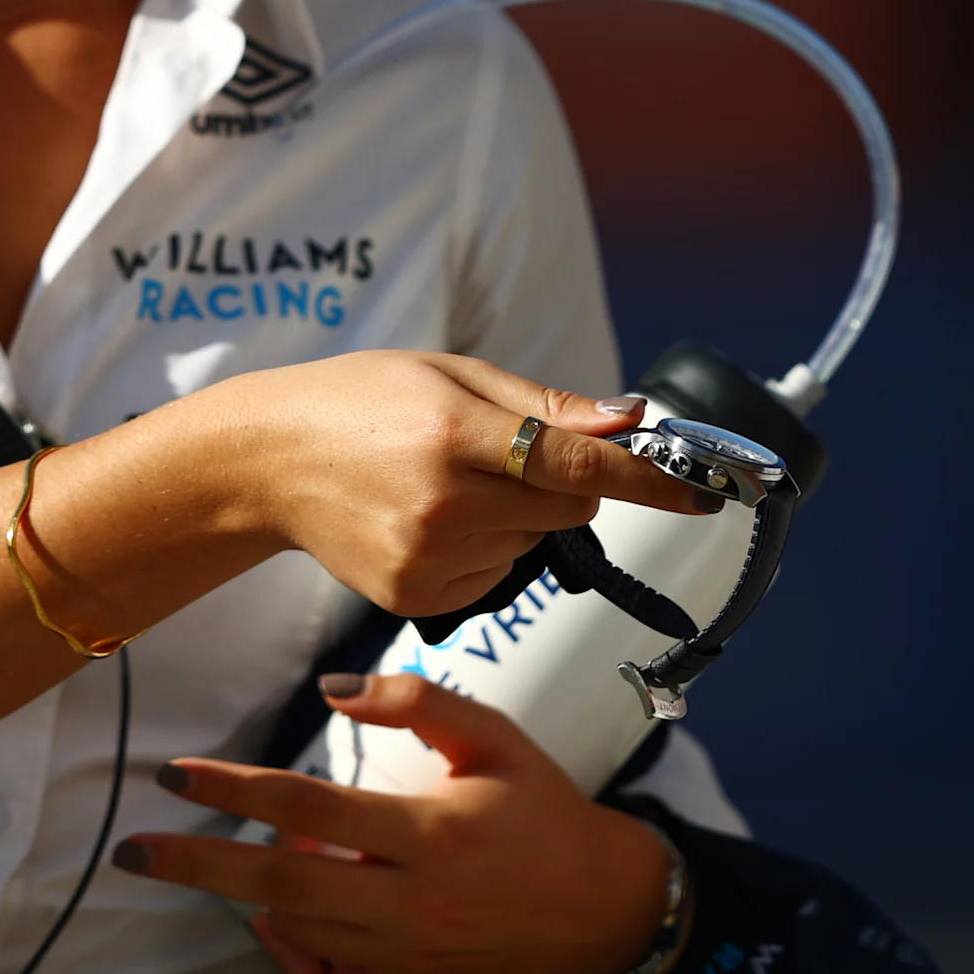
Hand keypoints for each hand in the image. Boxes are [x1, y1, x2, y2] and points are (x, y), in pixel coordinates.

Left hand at [117, 673, 673, 973]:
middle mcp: (409, 901)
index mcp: (430, 832)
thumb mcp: (496, 737)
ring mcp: (404, 954)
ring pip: (297, 936)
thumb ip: (417, 701)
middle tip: (137, 847)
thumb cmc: (546, 810)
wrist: (602, 904)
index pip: (307, 808)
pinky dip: (291, 964)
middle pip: (278, 884)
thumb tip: (331, 691)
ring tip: (252, 857)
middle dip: (196, 864)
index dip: (233, 787)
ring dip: (254, 896)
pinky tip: (287, 923)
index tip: (175, 774)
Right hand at [220, 352, 716, 621]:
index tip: (706, 492)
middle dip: (564, 483)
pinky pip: (499, 574)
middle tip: (504, 453)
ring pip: (536, 541)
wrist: (267, 462)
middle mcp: (446, 505)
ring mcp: (430, 560)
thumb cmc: (368, 401)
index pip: (579, 465)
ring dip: (517, 515)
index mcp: (458, 435)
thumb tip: (632, 423)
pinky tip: (430, 518)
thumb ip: (547, 407)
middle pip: (571, 507)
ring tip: (442, 481)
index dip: (650, 479)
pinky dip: (486, 547)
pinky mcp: (417, 598)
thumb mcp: (454, 375)